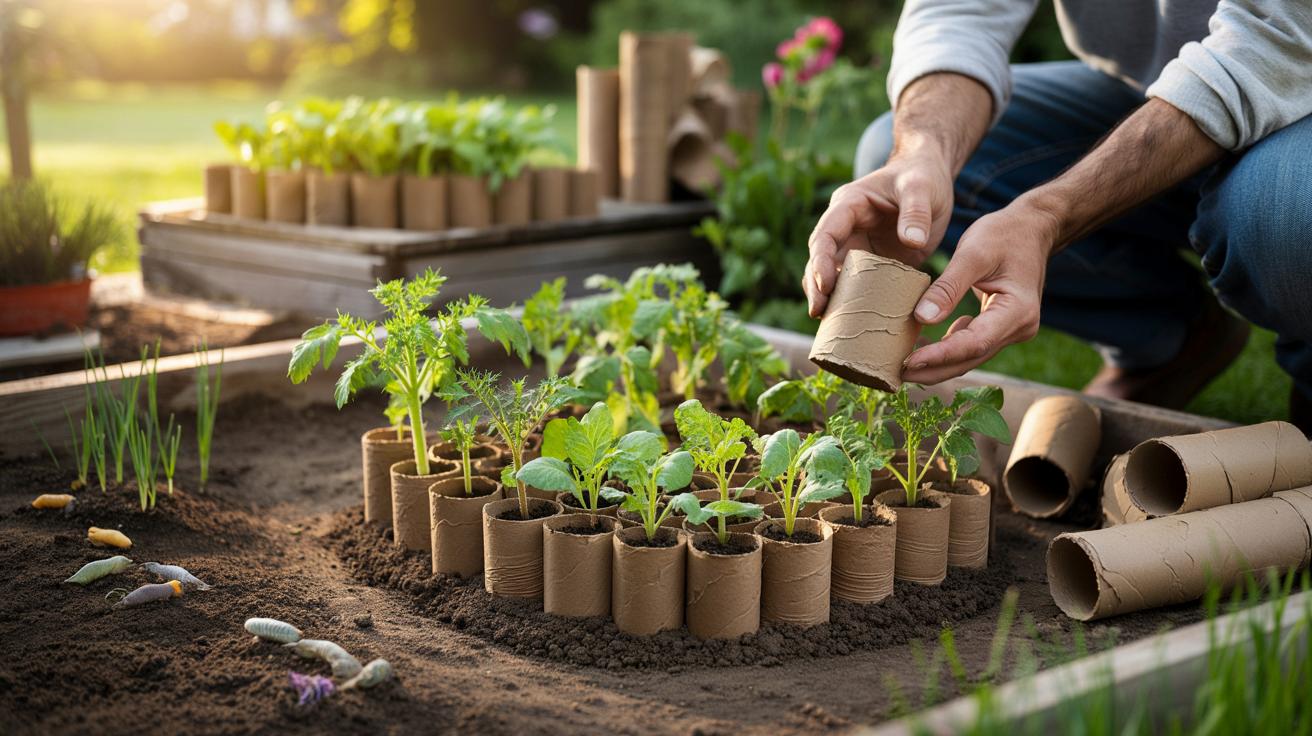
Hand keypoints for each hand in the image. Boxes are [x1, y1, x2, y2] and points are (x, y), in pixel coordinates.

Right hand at [803, 150, 954, 316]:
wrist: (929, 177)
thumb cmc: (922, 176)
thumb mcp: (922, 187)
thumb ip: (916, 211)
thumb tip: (912, 241)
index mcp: (848, 205)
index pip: (825, 234)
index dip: (821, 259)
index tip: (825, 284)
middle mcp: (845, 228)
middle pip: (820, 259)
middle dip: (816, 285)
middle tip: (818, 312)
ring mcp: (856, 246)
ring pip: (832, 275)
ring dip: (828, 297)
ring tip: (827, 324)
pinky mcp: (870, 262)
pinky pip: (856, 284)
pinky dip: (852, 302)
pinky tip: (851, 323)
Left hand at [902, 199, 1058, 383]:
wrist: (1031, 228)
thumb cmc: (1004, 235)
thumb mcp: (973, 253)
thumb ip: (948, 287)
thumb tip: (921, 319)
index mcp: (1018, 311)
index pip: (975, 343)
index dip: (940, 356)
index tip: (908, 362)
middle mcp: (1019, 328)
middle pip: (971, 358)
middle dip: (933, 370)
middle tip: (896, 376)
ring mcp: (1011, 330)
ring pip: (969, 356)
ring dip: (937, 363)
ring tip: (901, 366)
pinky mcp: (999, 327)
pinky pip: (970, 344)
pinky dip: (946, 349)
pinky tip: (921, 347)